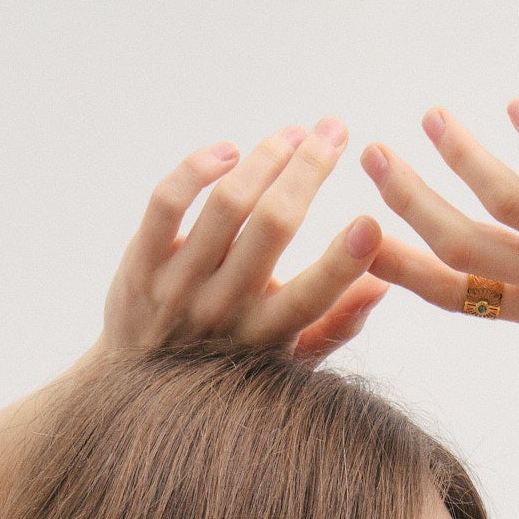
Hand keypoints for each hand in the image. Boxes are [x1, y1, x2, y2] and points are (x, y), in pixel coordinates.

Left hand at [96, 120, 386, 366]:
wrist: (136, 387)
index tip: (371, 224)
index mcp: (265, 338)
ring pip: (227, 204)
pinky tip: (228, 152)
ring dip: (266, 157)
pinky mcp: (141, 264)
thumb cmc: (229, 365)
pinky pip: (168, 201)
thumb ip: (333, 326)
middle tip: (335, 130)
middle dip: (310, 169)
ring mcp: (178, 287)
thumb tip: (381, 284)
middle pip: (273, 226)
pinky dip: (198, 167)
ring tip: (293, 134)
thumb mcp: (284, 360)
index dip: (342, 264)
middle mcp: (222, 311)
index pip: (311, 298)